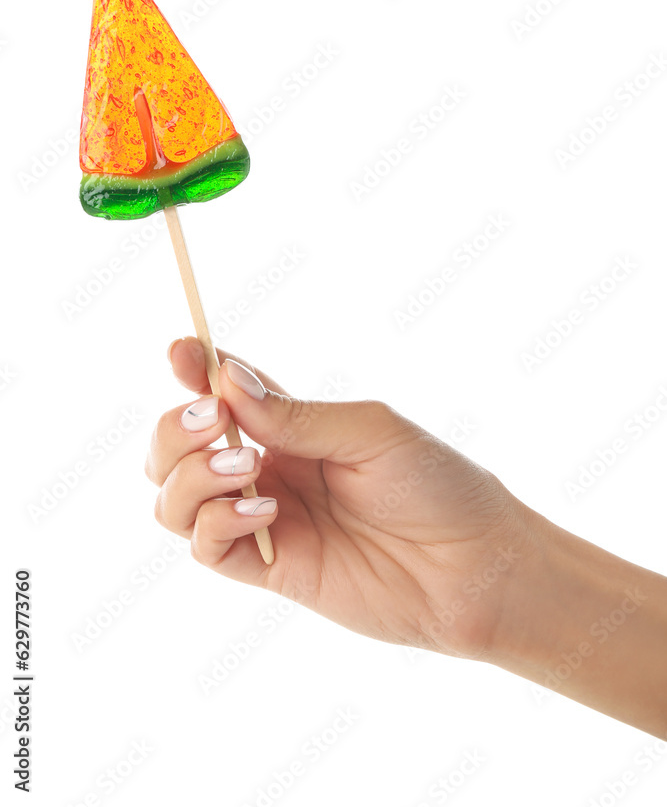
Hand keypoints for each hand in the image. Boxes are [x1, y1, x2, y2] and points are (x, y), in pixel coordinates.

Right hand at [145, 337, 531, 659]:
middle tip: (211, 421)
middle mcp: (270, 468)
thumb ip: (296, 415)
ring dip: (190, 476)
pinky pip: (207, 548)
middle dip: (176, 429)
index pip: (224, 393)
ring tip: (246, 468)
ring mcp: (266, 519)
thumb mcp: (370, 431)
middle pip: (179, 447)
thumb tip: (225, 381)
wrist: (475, 568)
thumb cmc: (437, 485)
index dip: (193, 370)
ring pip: (176, 498)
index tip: (180, 352)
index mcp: (292, 426)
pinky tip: (264, 510)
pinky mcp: (271, 570)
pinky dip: (215, 523)